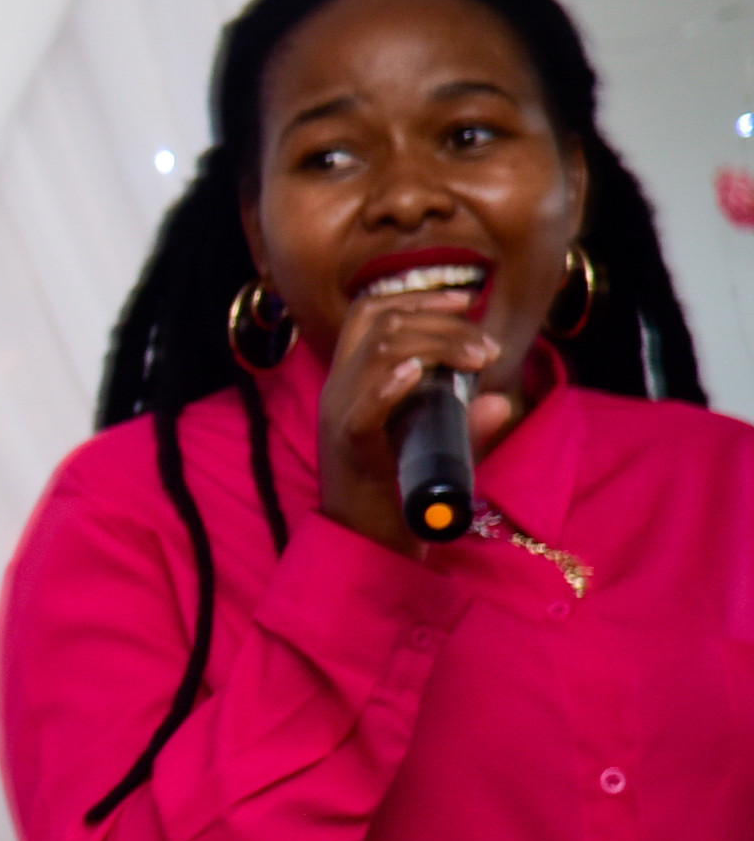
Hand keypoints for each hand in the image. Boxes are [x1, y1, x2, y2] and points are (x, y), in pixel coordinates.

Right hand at [316, 287, 513, 552]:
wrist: (369, 544)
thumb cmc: (401, 491)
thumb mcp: (437, 446)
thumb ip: (466, 422)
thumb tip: (501, 401)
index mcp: (350, 380)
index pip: (370, 313)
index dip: (418, 296)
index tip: (466, 300)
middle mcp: (339, 391)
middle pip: (382, 323)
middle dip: (443, 322)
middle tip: (487, 349)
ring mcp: (341, 417)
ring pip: (380, 351)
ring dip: (438, 344)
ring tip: (478, 361)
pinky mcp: (351, 449)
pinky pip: (364, 408)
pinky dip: (391, 385)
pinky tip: (419, 372)